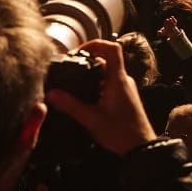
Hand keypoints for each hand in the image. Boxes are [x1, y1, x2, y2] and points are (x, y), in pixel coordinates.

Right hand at [45, 39, 155, 156]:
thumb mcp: (91, 119)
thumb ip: (71, 105)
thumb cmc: (120, 132)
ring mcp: (125, 89)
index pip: (113, 49)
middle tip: (70, 70)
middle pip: (106, 61)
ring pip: (107, 74)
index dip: (96, 44)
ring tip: (73, 85)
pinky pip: (109, 85)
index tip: (79, 50)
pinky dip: (96, 86)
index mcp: (118, 80)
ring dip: (91, 76)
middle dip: (87, 63)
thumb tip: (51, 93)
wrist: (140, 147)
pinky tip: (84, 99)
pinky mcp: (124, 98)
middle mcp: (123, 81)